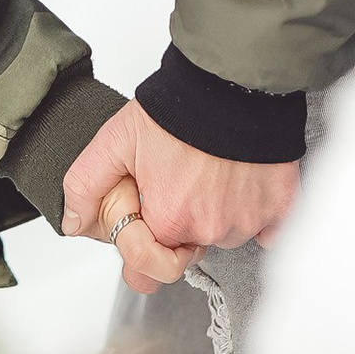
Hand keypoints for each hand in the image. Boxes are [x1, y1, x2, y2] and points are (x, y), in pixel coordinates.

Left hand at [62, 101, 302, 286]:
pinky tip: (242, 182)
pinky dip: (255, 212)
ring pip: (225, 235)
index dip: (141, 250)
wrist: (233, 81)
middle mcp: (209, 228)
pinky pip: (268, 230)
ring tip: (210, 171)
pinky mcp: (280, 208)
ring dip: (216, 213)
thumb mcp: (116, 140)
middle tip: (180, 182)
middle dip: (179, 225)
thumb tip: (74, 221)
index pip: (148, 272)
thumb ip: (86, 185)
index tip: (145, 223)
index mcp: (168, 220)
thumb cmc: (179, 108)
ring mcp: (248, 220)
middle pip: (188, 250)